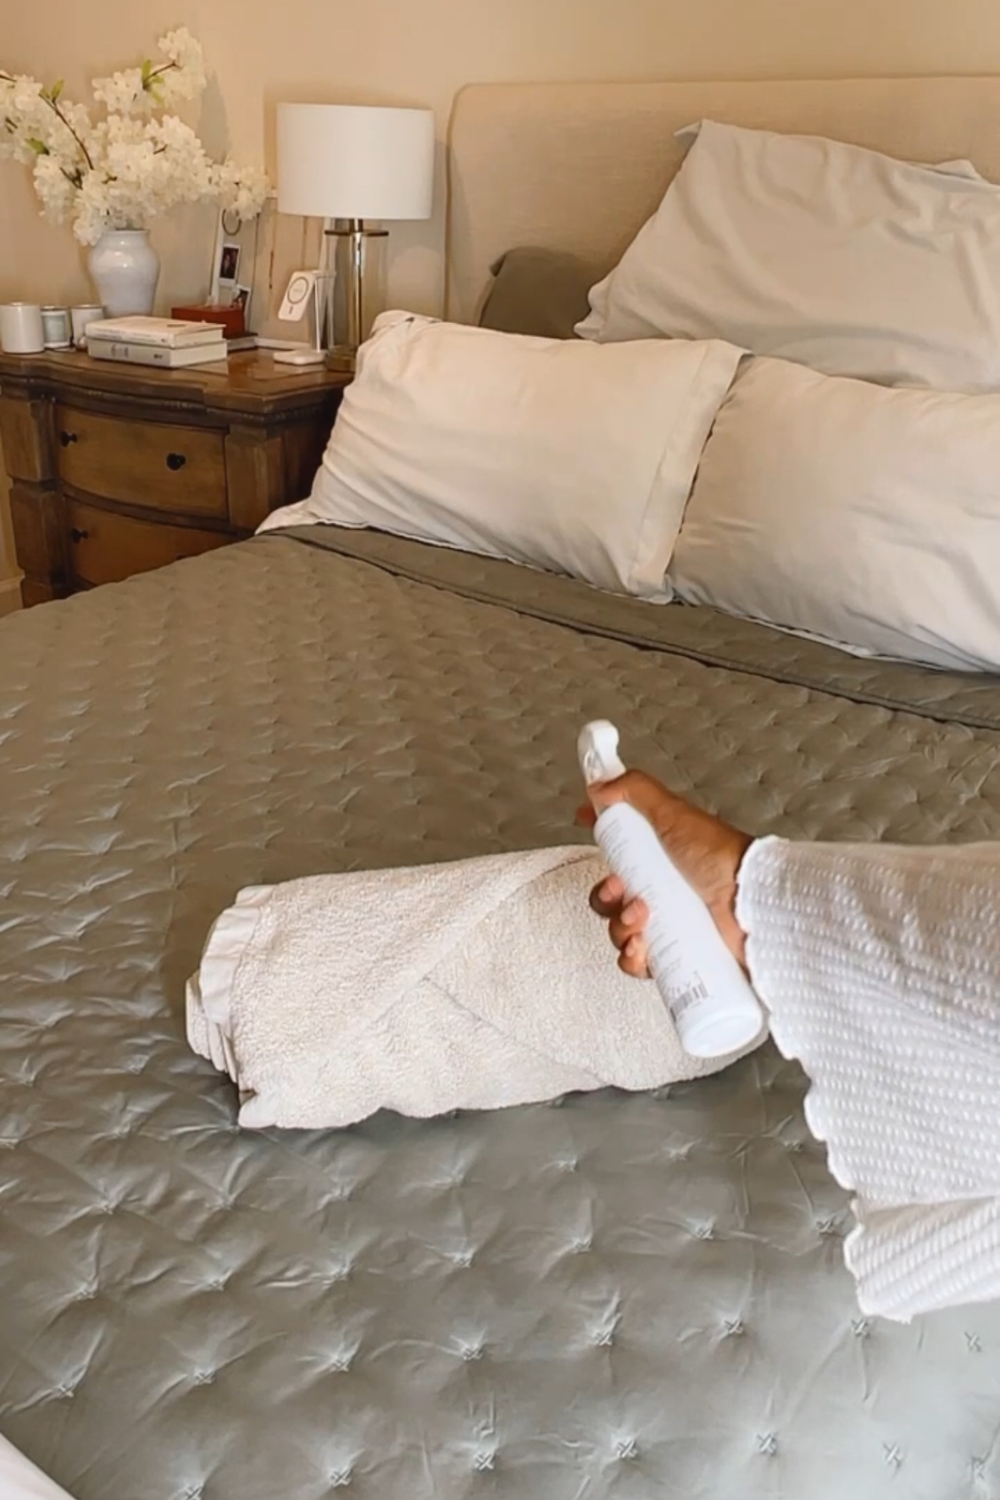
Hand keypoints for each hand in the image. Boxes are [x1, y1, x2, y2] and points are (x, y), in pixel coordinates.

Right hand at [577, 771, 752, 978]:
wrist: (751, 903)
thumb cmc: (719, 857)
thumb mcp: (674, 814)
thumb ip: (636, 791)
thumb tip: (600, 785)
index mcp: (657, 859)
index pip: (617, 851)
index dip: (598, 844)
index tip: (585, 828)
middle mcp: (660, 892)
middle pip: (609, 900)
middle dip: (606, 898)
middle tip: (623, 891)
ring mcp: (667, 925)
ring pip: (619, 933)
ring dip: (619, 928)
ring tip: (642, 920)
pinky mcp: (675, 956)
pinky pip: (637, 964)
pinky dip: (632, 959)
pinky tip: (643, 950)